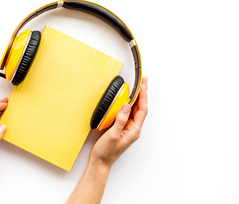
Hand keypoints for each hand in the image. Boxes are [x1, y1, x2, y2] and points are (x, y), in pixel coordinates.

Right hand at [66, 78, 147, 203]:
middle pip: (141, 108)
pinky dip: (128, 105)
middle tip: (143, 81)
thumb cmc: (106, 152)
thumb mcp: (112, 135)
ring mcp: (127, 128)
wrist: (100, 162)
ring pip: (134, 110)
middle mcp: (132, 129)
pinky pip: (127, 114)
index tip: (144, 84)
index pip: (142, 109)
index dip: (144, 96)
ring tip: (137, 87)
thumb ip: (120, 120)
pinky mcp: (121, 128)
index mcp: (133, 130)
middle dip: (143, 94)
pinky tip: (125, 100)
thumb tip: (127, 106)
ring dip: (136, 98)